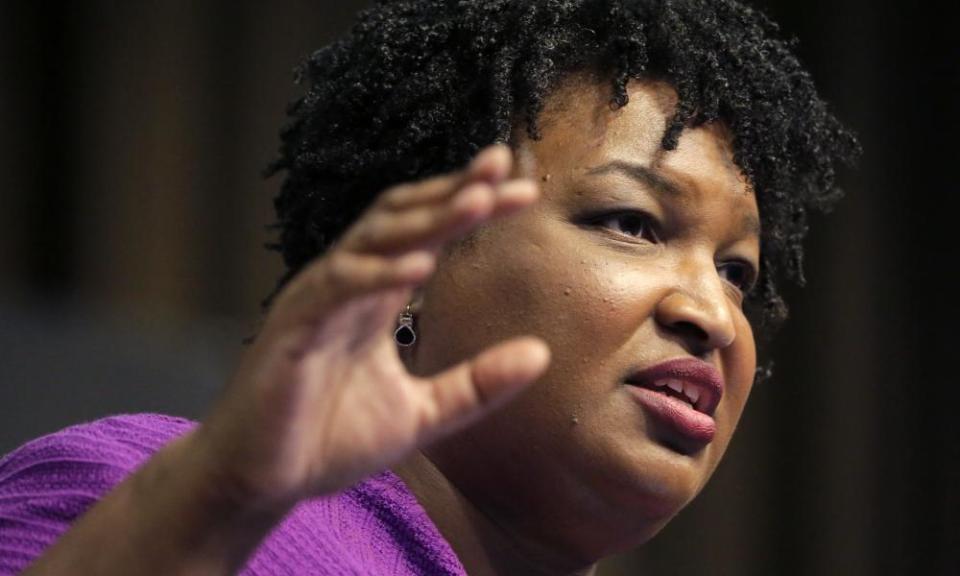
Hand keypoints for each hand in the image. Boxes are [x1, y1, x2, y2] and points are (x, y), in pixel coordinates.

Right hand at [197, 145, 550, 511]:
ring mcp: (317, 301)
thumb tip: (542, 353)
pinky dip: (376, 273)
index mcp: (375, 297)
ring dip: (425, 220)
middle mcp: (346, 286)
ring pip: (371, 241)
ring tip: (477, 202)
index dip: (468, 206)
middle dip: (453, 191)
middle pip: (401, 220)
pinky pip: (335, 288)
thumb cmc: (330, 440)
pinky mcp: (292, 329)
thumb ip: (477, 384)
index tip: (522, 188)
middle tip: (502, 166)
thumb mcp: (423, 413)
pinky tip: (419, 266)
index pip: (426, 235)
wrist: (262, 481)